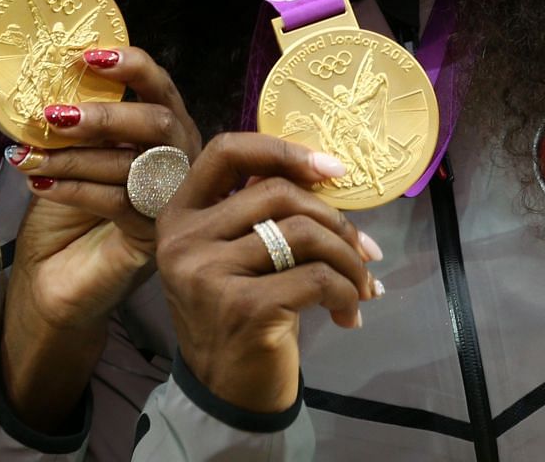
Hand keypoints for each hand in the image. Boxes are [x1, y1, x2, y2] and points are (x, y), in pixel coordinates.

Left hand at [0, 45, 201, 426]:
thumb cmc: (64, 215)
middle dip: (105, 115)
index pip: (160, 88)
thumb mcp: (67, 156)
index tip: (86, 56)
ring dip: (73, 156)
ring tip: (28, 156)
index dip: (132, 66)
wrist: (52, 283)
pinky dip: (75, 188)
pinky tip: (41, 184)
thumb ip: (73, 122)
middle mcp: (176, 163)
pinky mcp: (153, 239)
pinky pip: (119, 203)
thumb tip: (47, 81)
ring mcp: (169, 203)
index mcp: (161, 133)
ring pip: (132, 165)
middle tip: (55, 116)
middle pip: (159, 124)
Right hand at [155, 133, 384, 415]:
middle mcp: (184, 239)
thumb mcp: (233, 256)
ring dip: (349, 259)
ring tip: (362, 285)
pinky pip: (317, 279)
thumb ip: (256, 211)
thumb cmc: (238, 316)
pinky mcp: (243, 307)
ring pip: (304, 234)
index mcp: (179, 215)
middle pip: (278, 193)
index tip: (333, 170)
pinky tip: (350, 313)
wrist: (226, 394)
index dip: (283, 150)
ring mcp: (209, 273)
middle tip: (365, 250)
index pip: (226, 152)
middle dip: (335, 219)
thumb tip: (321, 171)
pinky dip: (347, 292)